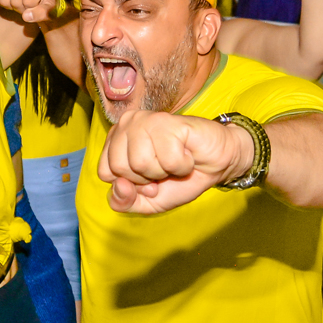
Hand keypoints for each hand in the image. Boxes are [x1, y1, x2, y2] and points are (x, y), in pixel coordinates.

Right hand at [0, 0, 56, 22]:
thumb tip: (25, 16)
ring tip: (19, 1)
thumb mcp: (49, 10)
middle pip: (15, 1)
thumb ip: (41, 14)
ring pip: (4, 0)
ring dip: (10, 6)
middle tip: (26, 5)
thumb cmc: (44, 1)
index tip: (35, 6)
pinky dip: (1, 1)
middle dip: (20, 8)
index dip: (31, 9)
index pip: (29, 2)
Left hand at [98, 110, 253, 213]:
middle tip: (164, 168)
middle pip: (120, 168)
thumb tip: (119, 185)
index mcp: (114, 140)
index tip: (148, 177)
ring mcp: (145, 119)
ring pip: (141, 163)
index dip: (130, 184)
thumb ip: (123, 202)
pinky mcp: (167, 121)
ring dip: (164, 171)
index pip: (105, 172)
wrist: (217, 164)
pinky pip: (167, 159)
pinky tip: (187, 154)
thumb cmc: (179, 178)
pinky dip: (182, 165)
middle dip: (147, 178)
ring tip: (175, 159)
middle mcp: (126, 124)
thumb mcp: (146, 202)